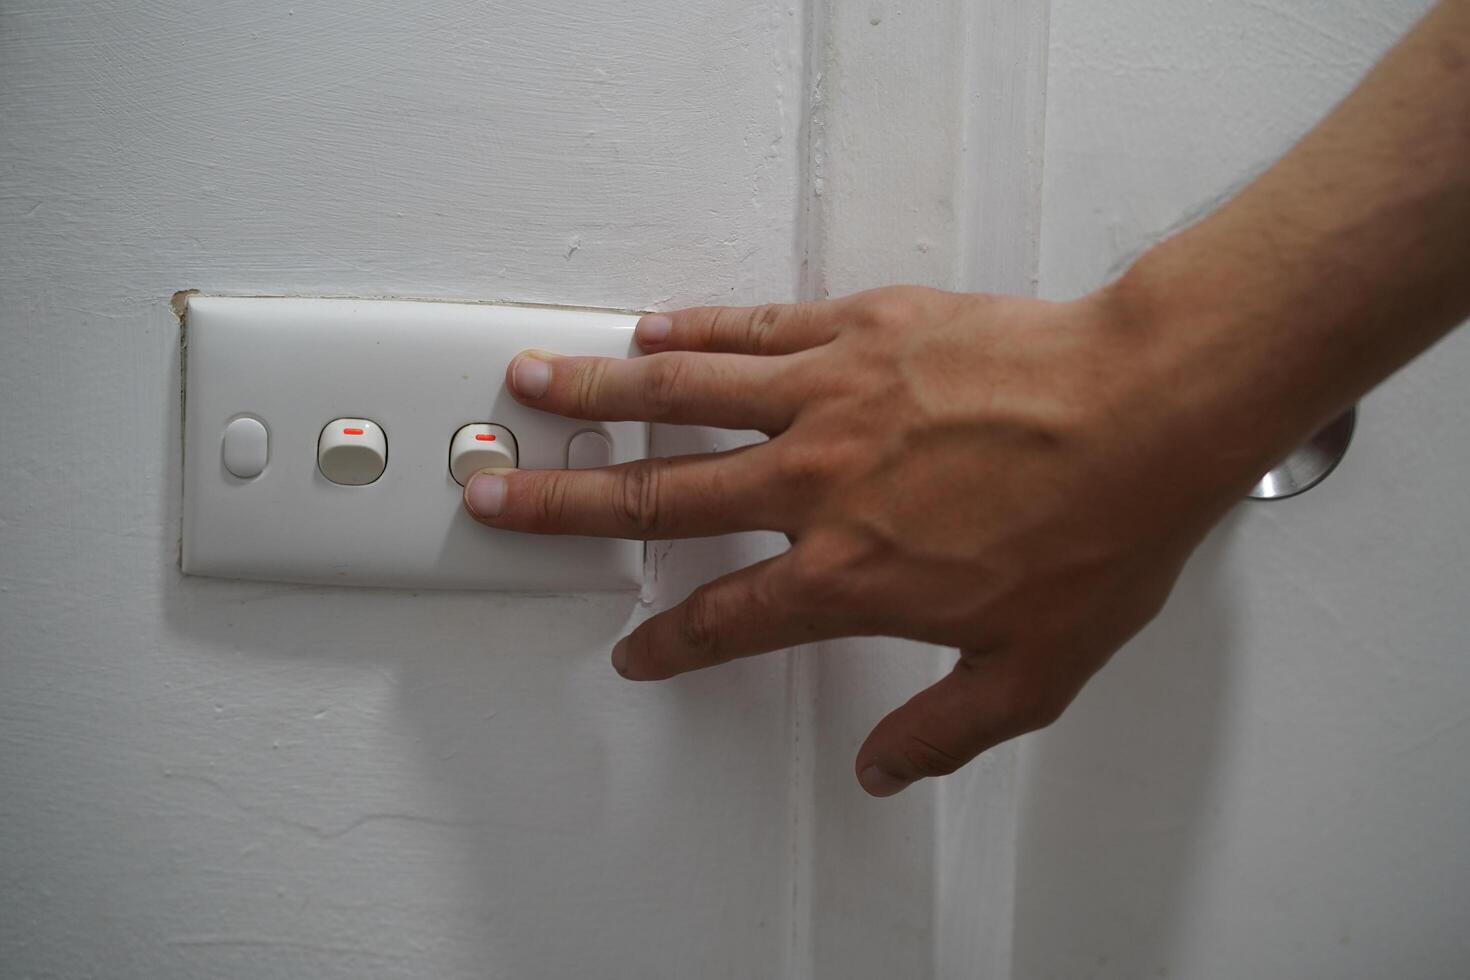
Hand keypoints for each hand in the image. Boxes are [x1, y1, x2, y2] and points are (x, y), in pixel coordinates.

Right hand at [462, 286, 1267, 795]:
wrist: (1153, 407)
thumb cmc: (1104, 526)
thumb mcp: (1033, 671)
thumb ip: (944, 729)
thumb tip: (884, 769)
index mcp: (847, 576)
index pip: (725, 622)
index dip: (668, 643)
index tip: (635, 649)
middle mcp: (816, 485)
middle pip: (657, 499)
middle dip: (561, 502)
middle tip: (495, 493)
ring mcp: (831, 398)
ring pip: (681, 395)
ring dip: (595, 391)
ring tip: (532, 383)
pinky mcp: (861, 330)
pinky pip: (755, 331)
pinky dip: (696, 331)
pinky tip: (652, 329)